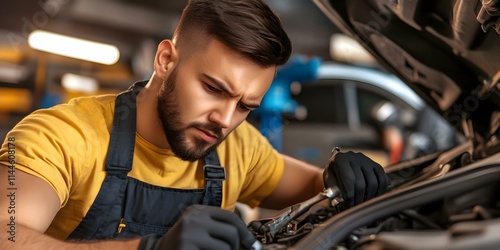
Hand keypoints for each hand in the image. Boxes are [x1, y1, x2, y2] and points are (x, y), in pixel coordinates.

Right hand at [138, 204, 257, 249]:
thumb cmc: (184, 241)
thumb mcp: (198, 226)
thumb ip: (217, 226)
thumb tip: (247, 237)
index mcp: (198, 210)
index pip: (230, 216)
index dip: (244, 230)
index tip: (251, 242)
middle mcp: (194, 219)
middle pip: (231, 232)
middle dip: (236, 246)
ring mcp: (190, 234)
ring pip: (226, 247)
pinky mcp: (187, 248)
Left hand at [323, 151, 387, 209]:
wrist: (341, 165)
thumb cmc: (334, 175)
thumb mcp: (329, 181)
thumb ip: (332, 189)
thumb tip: (336, 200)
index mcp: (340, 159)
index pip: (349, 180)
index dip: (350, 196)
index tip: (348, 206)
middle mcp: (354, 156)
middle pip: (361, 183)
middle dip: (358, 199)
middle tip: (354, 208)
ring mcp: (367, 160)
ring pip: (373, 183)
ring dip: (369, 198)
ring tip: (362, 204)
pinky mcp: (376, 165)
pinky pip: (382, 180)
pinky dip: (379, 191)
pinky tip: (372, 198)